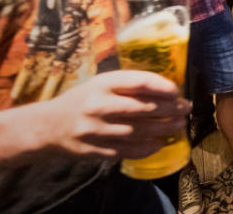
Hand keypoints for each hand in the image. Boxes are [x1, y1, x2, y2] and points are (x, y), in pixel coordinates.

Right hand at [49, 71, 189, 159]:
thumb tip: (167, 89)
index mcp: (101, 84)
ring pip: (136, 131)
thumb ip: (127, 85)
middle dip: (169, 109)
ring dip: (162, 129)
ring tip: (179, 125)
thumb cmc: (83, 100)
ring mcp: (94, 130)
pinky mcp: (92, 150)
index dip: (162, 86)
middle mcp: (97, 105)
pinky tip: (159, 144)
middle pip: (141, 108)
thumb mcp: (101, 84)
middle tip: (185, 108)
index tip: (177, 91)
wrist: (47, 126)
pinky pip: (125, 151)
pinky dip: (145, 148)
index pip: (138, 82)